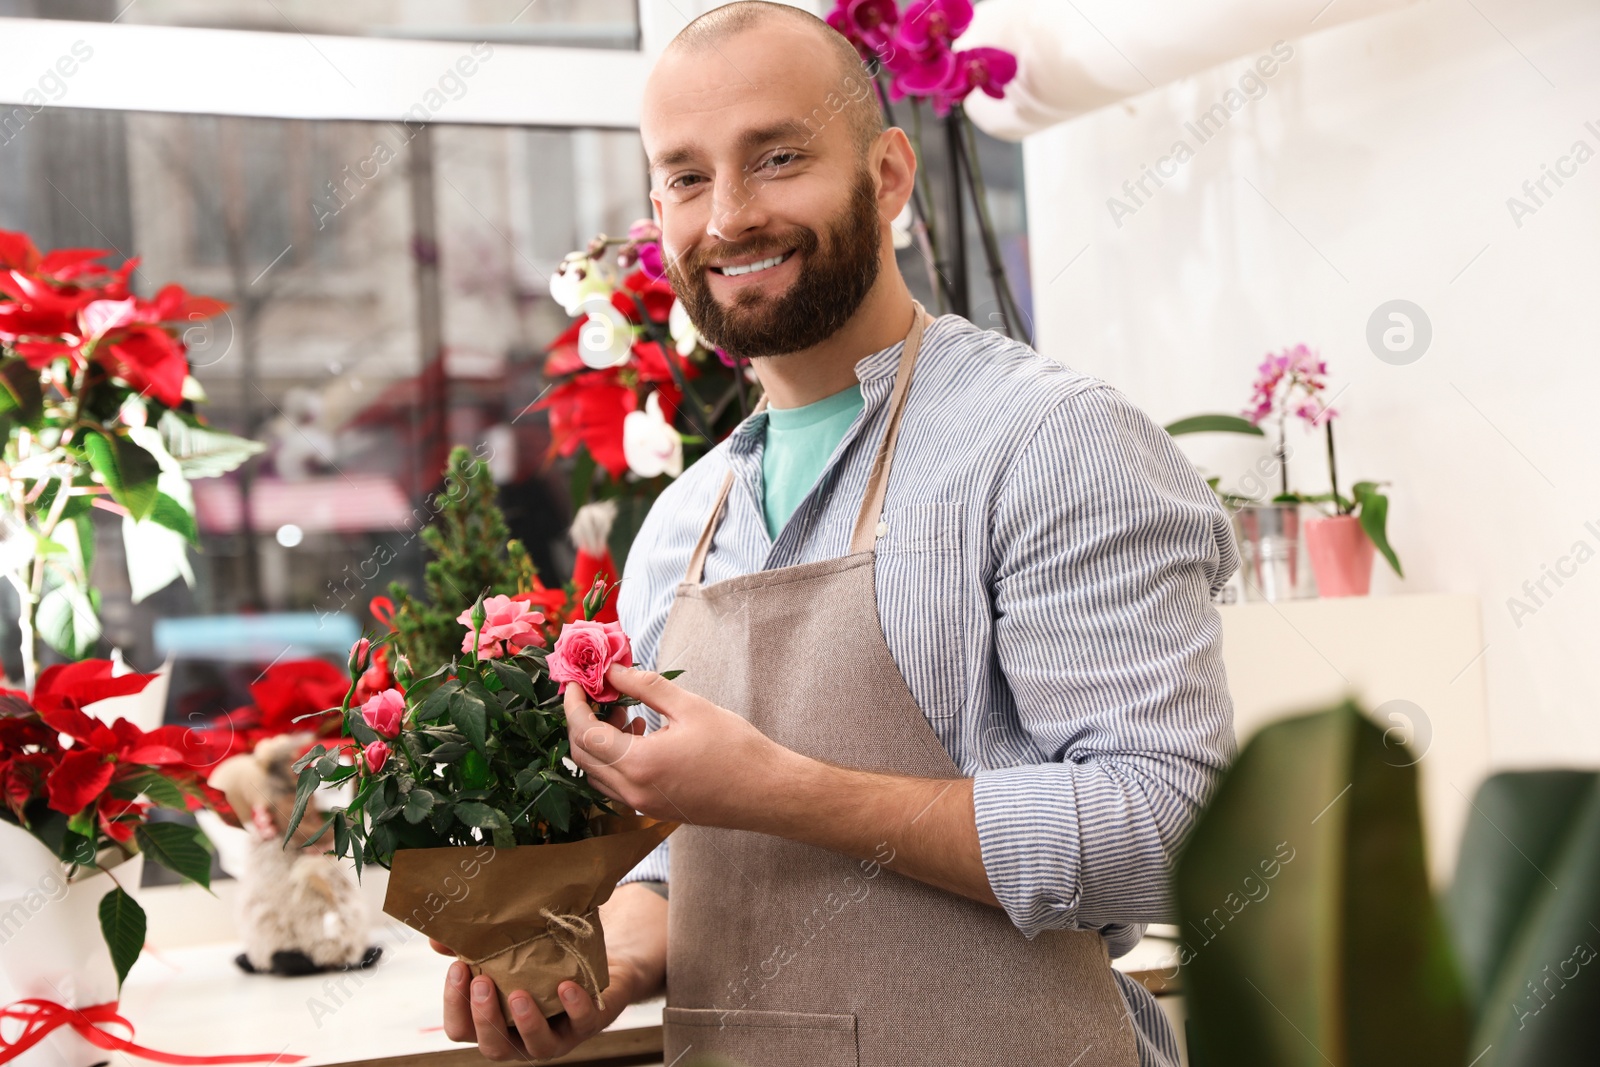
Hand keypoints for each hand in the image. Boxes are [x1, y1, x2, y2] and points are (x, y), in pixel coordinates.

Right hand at [429, 941, 644, 1061]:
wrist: (594, 957)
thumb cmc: (539, 960)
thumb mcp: (505, 951)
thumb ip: (471, 947)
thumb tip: (437, 937)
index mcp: (494, 1024)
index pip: (461, 1030)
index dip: (455, 1005)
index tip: (458, 968)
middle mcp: (520, 1038)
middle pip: (493, 1046)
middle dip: (484, 1017)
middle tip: (482, 981)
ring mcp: (556, 1037)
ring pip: (536, 1046)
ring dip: (525, 1021)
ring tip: (519, 994)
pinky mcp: (589, 1024)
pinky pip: (582, 1023)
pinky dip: (574, 1006)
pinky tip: (566, 987)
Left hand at [563, 664, 792, 827]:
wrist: (766, 793)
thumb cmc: (736, 749)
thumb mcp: (690, 707)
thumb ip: (645, 687)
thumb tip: (613, 671)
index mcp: (640, 764)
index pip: (585, 735)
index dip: (573, 706)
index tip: (574, 683)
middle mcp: (634, 792)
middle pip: (582, 758)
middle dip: (581, 722)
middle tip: (597, 694)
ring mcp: (642, 806)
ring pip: (597, 775)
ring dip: (598, 743)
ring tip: (624, 713)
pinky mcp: (652, 809)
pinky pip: (616, 785)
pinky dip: (615, 760)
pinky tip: (641, 735)